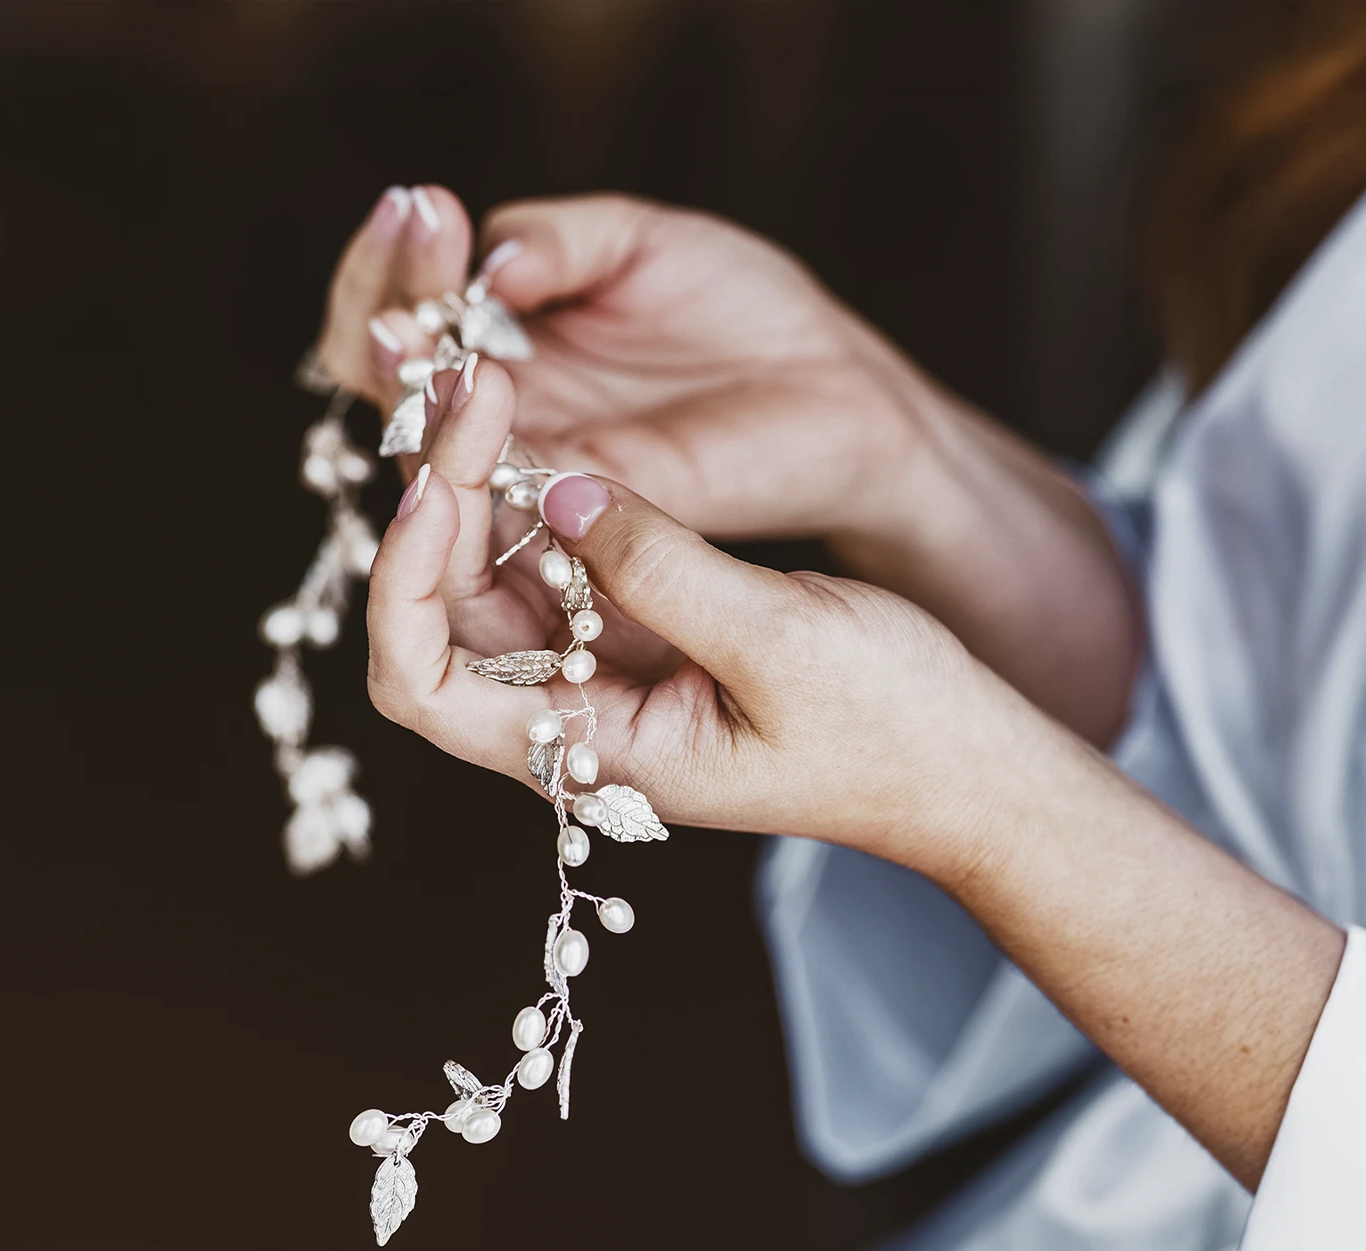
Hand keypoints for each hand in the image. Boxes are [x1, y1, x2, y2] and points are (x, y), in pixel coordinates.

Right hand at [318, 187, 941, 544]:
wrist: (834, 387)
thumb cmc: (741, 308)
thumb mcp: (640, 242)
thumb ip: (558, 242)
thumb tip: (485, 261)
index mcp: (499, 338)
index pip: (403, 307)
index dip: (395, 259)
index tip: (421, 204)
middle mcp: (497, 409)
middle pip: (385, 374)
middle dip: (384, 299)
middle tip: (417, 234)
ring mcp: (529, 467)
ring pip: (421, 438)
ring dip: (407, 372)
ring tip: (415, 315)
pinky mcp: (576, 517)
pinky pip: (495, 493)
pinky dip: (467, 442)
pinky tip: (472, 378)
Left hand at [365, 367, 1003, 861]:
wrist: (967, 760)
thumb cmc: (891, 731)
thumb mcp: (783, 646)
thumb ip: (663, 570)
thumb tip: (560, 489)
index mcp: (591, 750)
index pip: (421, 684)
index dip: (398, 584)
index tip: (432, 487)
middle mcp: (572, 713)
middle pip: (440, 607)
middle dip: (437, 494)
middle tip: (467, 380)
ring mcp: (602, 666)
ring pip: (489, 569)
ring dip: (478, 476)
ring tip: (484, 374)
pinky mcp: (642, 623)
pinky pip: (557, 549)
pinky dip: (541, 483)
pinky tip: (542, 411)